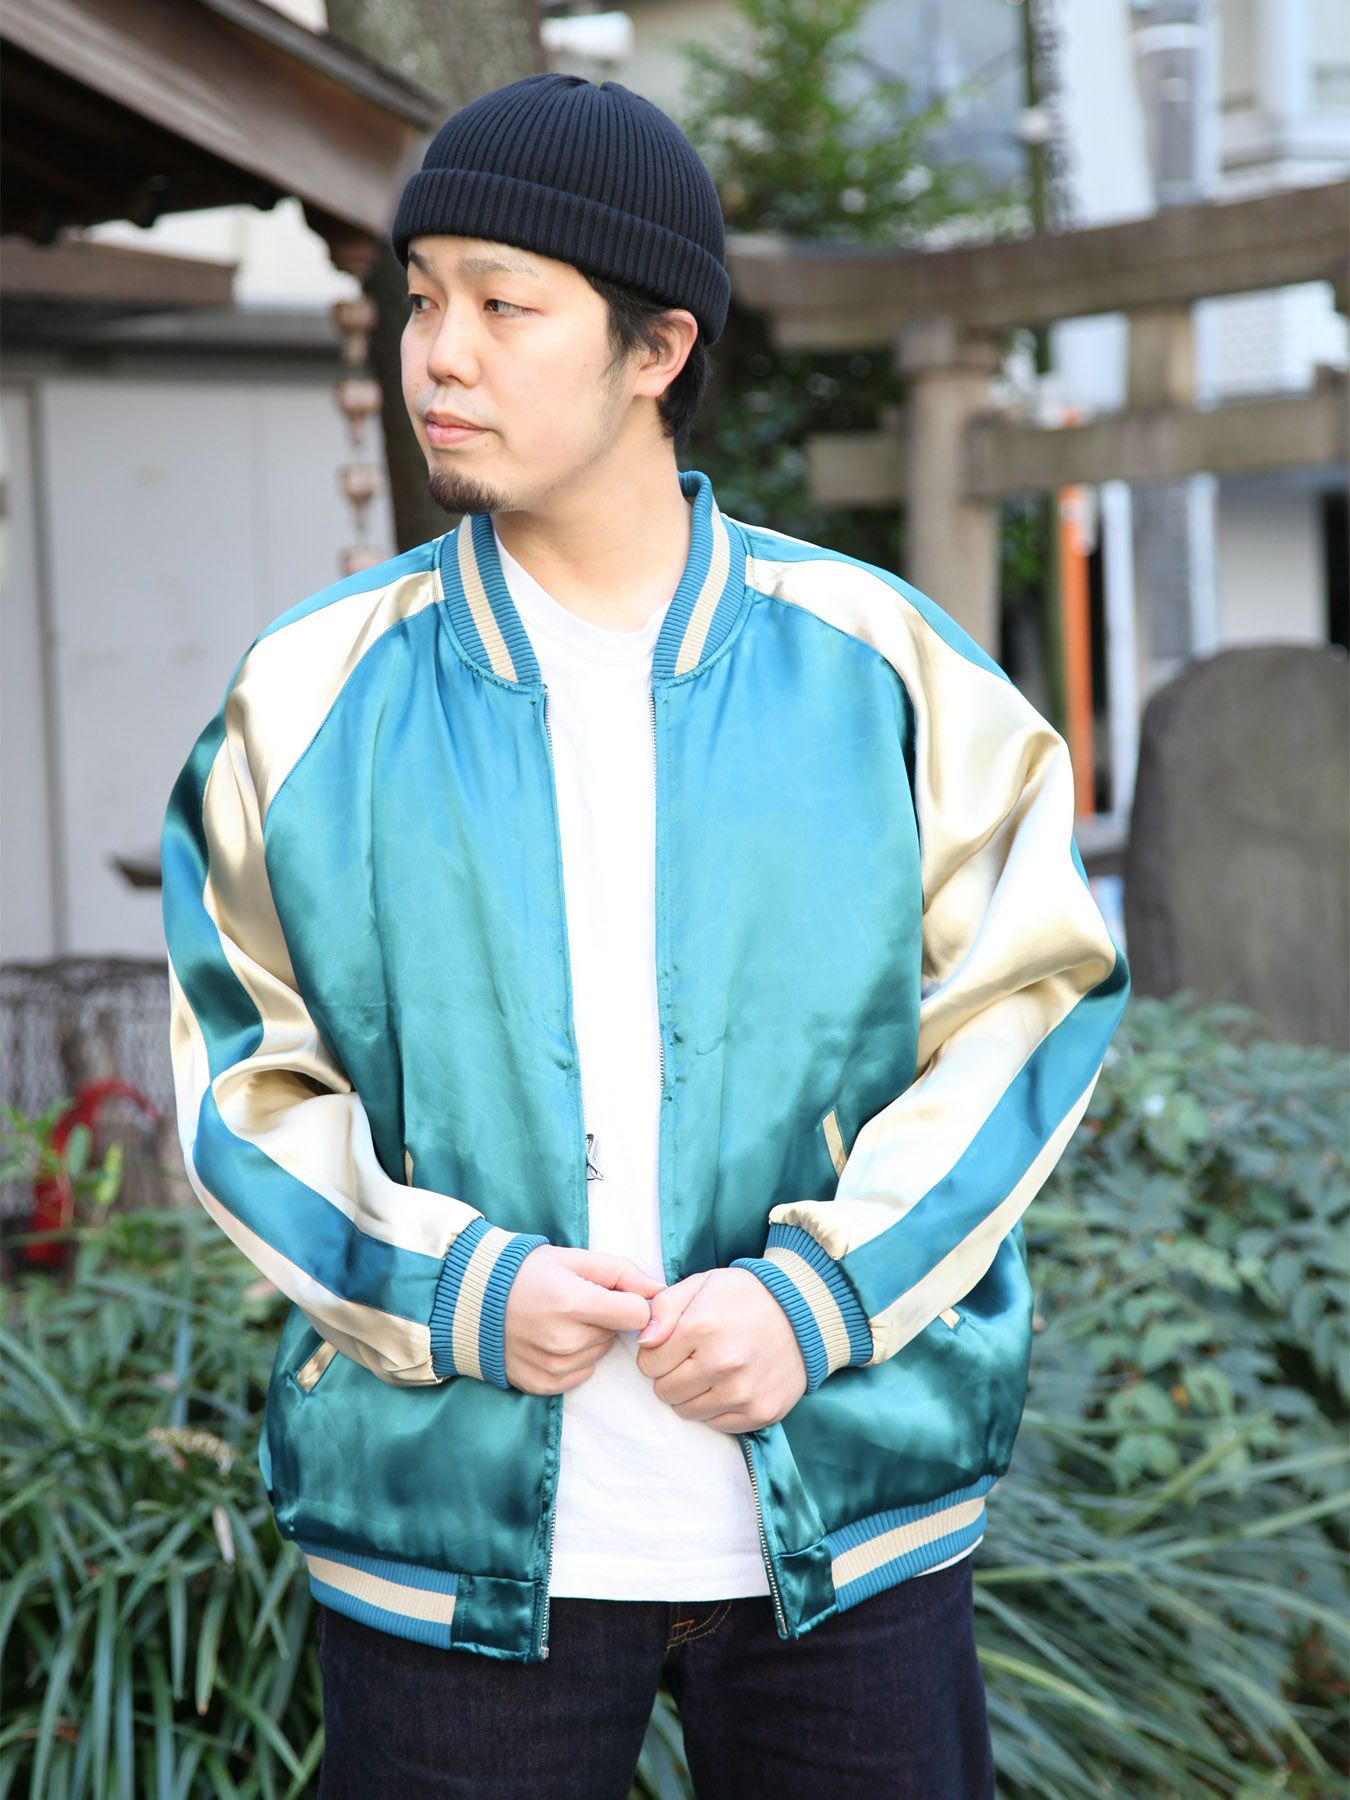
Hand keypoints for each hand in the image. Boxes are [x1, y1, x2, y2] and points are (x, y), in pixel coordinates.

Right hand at [504, 1247, 664, 1394]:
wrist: (472, 1299)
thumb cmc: (528, 1273)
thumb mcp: (575, 1259)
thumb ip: (622, 1272)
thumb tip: (660, 1289)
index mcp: (573, 1303)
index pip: (636, 1316)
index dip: (631, 1303)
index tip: (615, 1296)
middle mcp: (563, 1340)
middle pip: (616, 1335)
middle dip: (605, 1319)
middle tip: (575, 1304)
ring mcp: (551, 1366)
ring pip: (599, 1354)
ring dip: (589, 1339)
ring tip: (559, 1320)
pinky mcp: (541, 1384)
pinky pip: (580, 1374)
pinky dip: (573, 1359)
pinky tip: (550, 1340)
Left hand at [634, 1267, 807, 1431]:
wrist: (804, 1311)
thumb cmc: (744, 1296)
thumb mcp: (700, 1284)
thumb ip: (663, 1308)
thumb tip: (644, 1341)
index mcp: (702, 1327)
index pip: (648, 1364)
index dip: (655, 1354)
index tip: (672, 1346)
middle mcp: (722, 1363)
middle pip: (665, 1392)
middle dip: (670, 1376)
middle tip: (691, 1359)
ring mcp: (743, 1391)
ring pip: (687, 1412)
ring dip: (692, 1394)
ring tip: (711, 1371)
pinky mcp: (761, 1411)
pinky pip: (717, 1424)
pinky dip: (717, 1408)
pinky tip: (730, 1384)